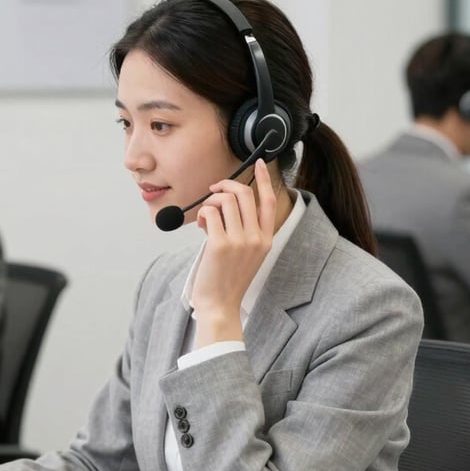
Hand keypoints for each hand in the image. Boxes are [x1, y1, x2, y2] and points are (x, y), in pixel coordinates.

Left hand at [191, 159, 276, 346]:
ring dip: (210, 203)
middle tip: (214, 191)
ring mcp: (240, 241)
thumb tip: (221, 206)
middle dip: (225, 185)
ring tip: (205, 218)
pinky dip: (202, 214)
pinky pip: (210, 213)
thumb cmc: (227, 281)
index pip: (268, 201)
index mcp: (266, 239)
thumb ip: (241, 230)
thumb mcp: (245, 254)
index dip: (263, 179)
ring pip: (225, 200)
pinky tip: (201, 226)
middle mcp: (256, 238)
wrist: (220, 306)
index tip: (257, 164)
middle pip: (244, 194)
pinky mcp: (220, 244)